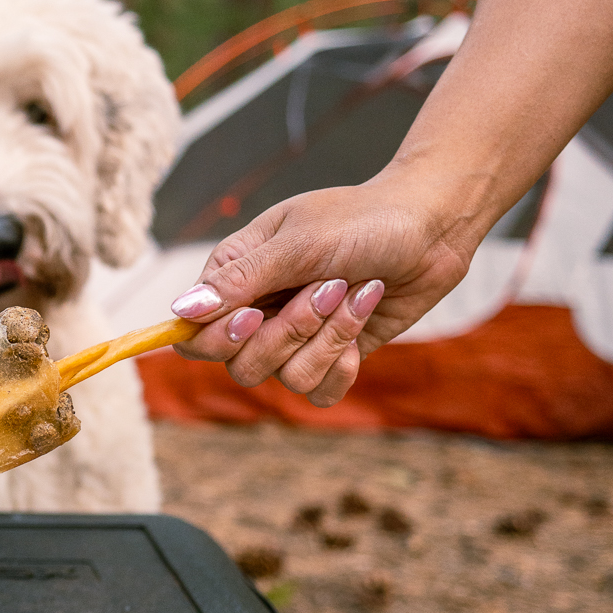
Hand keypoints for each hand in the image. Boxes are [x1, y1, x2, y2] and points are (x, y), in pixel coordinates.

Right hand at [168, 172, 476, 405]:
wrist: (431, 228)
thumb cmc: (362, 220)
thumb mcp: (299, 243)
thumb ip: (240, 281)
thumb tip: (182, 312)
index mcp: (237, 276)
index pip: (195, 336)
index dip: (218, 339)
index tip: (255, 315)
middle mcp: (260, 312)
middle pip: (241, 365)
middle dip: (290, 332)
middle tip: (327, 288)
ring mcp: (297, 338)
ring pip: (286, 378)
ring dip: (329, 338)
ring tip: (355, 294)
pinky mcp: (333, 356)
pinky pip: (319, 392)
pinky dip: (344, 364)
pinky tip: (361, 326)